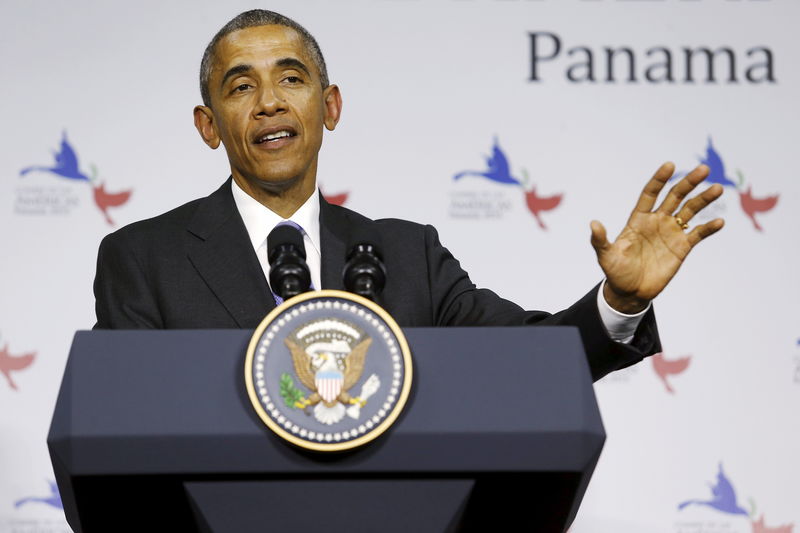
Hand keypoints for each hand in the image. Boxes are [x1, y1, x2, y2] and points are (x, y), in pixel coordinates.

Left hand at [590, 162, 724, 313]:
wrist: (630, 292)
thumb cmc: (616, 272)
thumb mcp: (606, 256)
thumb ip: (600, 240)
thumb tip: (593, 224)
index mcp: (638, 219)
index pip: (650, 194)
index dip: (659, 180)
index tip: (669, 165)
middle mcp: (657, 221)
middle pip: (675, 196)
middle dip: (688, 183)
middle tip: (704, 169)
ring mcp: (671, 233)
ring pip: (690, 211)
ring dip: (704, 200)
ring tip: (718, 189)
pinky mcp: (682, 248)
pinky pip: (698, 234)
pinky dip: (708, 228)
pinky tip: (719, 222)